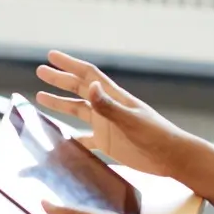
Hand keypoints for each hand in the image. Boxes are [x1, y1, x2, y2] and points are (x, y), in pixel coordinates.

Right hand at [36, 50, 189, 177]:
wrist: (173, 157)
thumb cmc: (156, 136)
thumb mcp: (130, 120)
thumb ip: (108, 105)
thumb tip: (89, 86)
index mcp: (114, 97)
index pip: (87, 75)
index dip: (69, 64)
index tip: (51, 56)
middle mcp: (107, 108)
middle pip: (79, 89)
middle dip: (60, 80)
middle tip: (40, 71)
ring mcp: (107, 125)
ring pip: (78, 111)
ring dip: (60, 104)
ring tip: (40, 97)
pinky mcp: (108, 143)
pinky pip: (84, 139)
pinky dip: (71, 138)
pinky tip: (59, 140)